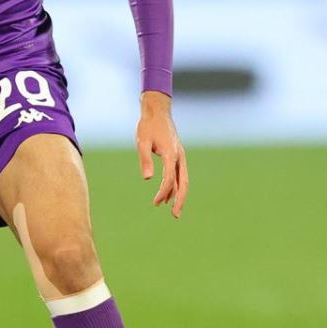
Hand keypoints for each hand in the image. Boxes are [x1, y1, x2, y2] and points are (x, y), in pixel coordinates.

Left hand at [135, 90, 187, 218]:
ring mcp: (180, 155)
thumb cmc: (147, 126)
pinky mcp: (178, 155)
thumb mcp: (142, 142)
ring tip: (174, 210)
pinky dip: (177, 185)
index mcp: (171, 153)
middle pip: (183, 182)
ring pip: (183, 179)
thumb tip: (148, 179)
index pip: (169, 178)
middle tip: (175, 215)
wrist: (157, 111)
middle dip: (180, 200)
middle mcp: (179, 156)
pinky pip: (180, 174)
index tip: (155, 203)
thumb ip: (145, 159)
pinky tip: (170, 194)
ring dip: (179, 194)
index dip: (163, 192)